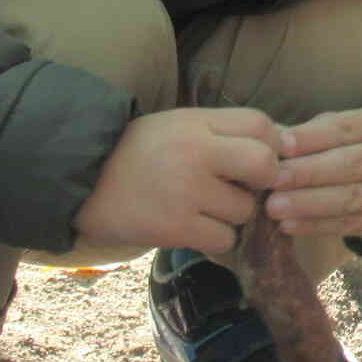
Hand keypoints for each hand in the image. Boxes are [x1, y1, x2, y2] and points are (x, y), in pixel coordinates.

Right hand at [74, 106, 283, 254]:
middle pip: (265, 165)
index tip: (256, 160)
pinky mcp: (174, 227)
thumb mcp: (179, 126)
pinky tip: (193, 228)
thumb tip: (284, 142)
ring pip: (245, 210)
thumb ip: (224, 131)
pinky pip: (223, 239)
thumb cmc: (137, 152)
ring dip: (233, 215)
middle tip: (242, 188)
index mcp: (198, 122)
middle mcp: (196, 152)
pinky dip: (214, 238)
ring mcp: (186, 191)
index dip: (269, 145)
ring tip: (204, 209)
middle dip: (262, 181)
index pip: (261, 125)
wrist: (77, 179)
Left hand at [266, 104, 361, 244]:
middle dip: (308, 173)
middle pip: (352, 164)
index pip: (347, 128)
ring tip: (275, 207)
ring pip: (352, 198)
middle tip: (274, 180)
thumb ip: (314, 134)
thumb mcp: (348, 130)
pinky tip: (290, 225)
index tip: (281, 146)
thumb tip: (274, 143)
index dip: (313, 137)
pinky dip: (317, 226)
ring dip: (309, 204)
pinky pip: (351, 224)